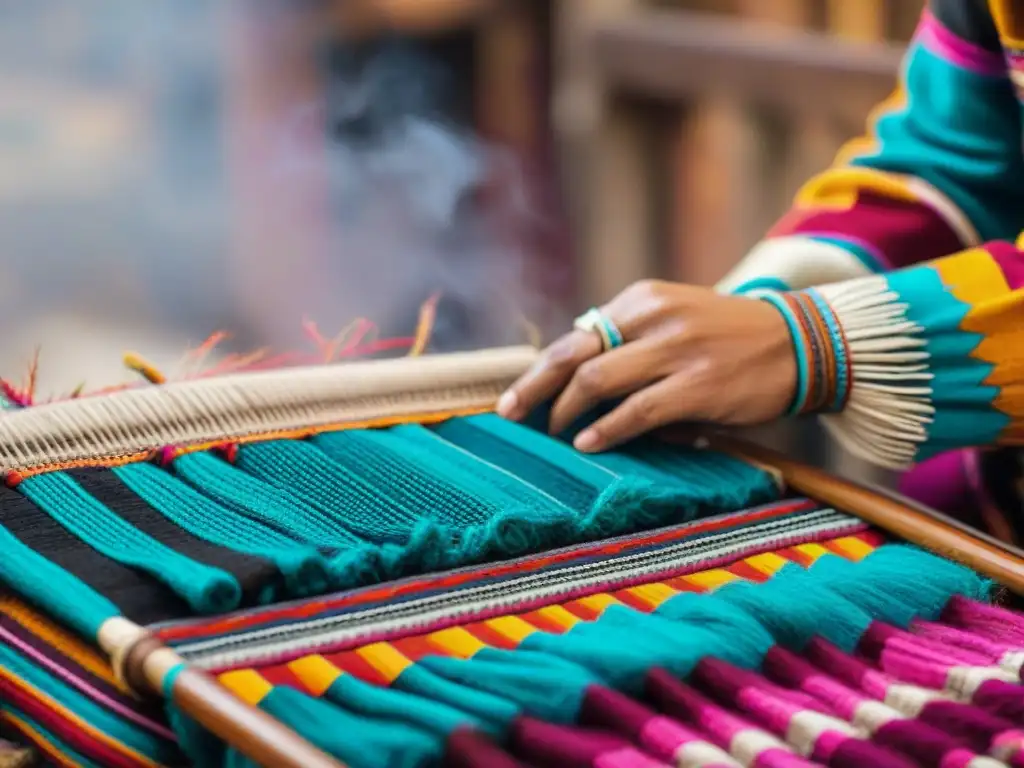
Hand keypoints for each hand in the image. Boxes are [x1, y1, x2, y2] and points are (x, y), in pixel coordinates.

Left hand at [497, 280, 797, 451]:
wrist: (800, 341)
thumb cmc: (728, 339)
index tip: (514, 398)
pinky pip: (637, 410)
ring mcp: (676, 350)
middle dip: (534, 390)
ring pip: (597, 381)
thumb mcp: (675, 322)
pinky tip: (589, 444)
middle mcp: (653, 318)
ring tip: (556, 436)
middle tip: (512, 417)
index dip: (539, 371)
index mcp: (641, 300)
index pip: (575, 337)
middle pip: (573, 355)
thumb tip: (575, 386)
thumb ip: (630, 345)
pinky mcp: (698, 384)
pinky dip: (606, 430)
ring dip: (566, 414)